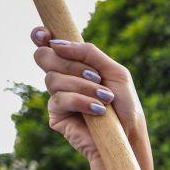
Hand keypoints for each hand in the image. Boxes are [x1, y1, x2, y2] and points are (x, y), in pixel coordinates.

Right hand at [30, 27, 151, 169]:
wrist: (129, 134)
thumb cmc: (125, 104)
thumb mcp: (114, 71)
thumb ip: (89, 52)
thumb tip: (55, 43)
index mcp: (74, 64)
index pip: (48, 45)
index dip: (41, 36)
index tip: (44, 34)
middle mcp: (62, 78)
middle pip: (44, 57)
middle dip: (71, 64)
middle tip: (96, 77)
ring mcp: (57, 96)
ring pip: (52, 79)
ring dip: (83, 86)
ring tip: (105, 98)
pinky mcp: (56, 116)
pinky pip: (59, 99)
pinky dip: (81, 101)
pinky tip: (99, 111)